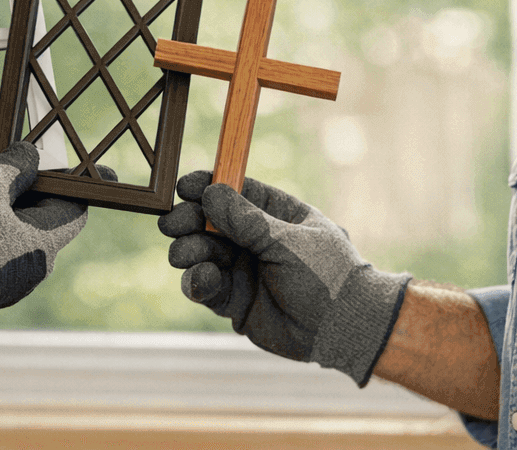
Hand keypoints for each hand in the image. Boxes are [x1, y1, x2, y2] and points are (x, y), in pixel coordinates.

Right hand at [0, 142, 100, 353]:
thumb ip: (12, 169)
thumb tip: (30, 156)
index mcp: (44, 247)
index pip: (74, 210)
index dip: (74, 185)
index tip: (77, 170)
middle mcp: (32, 270)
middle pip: (42, 220)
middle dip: (28, 190)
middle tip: (14, 165)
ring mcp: (7, 282)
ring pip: (14, 234)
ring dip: (2, 208)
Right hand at [159, 170, 409, 385]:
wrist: (342, 331)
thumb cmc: (327, 276)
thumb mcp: (289, 242)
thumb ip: (247, 221)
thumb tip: (210, 193)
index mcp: (274, 213)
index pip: (234, 190)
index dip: (206, 185)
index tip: (183, 186)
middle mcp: (253, 238)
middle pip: (209, 220)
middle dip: (188, 220)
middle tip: (174, 224)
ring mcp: (242, 268)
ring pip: (201, 252)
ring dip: (187, 250)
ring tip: (184, 255)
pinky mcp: (233, 300)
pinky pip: (204, 286)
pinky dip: (196, 281)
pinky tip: (200, 280)